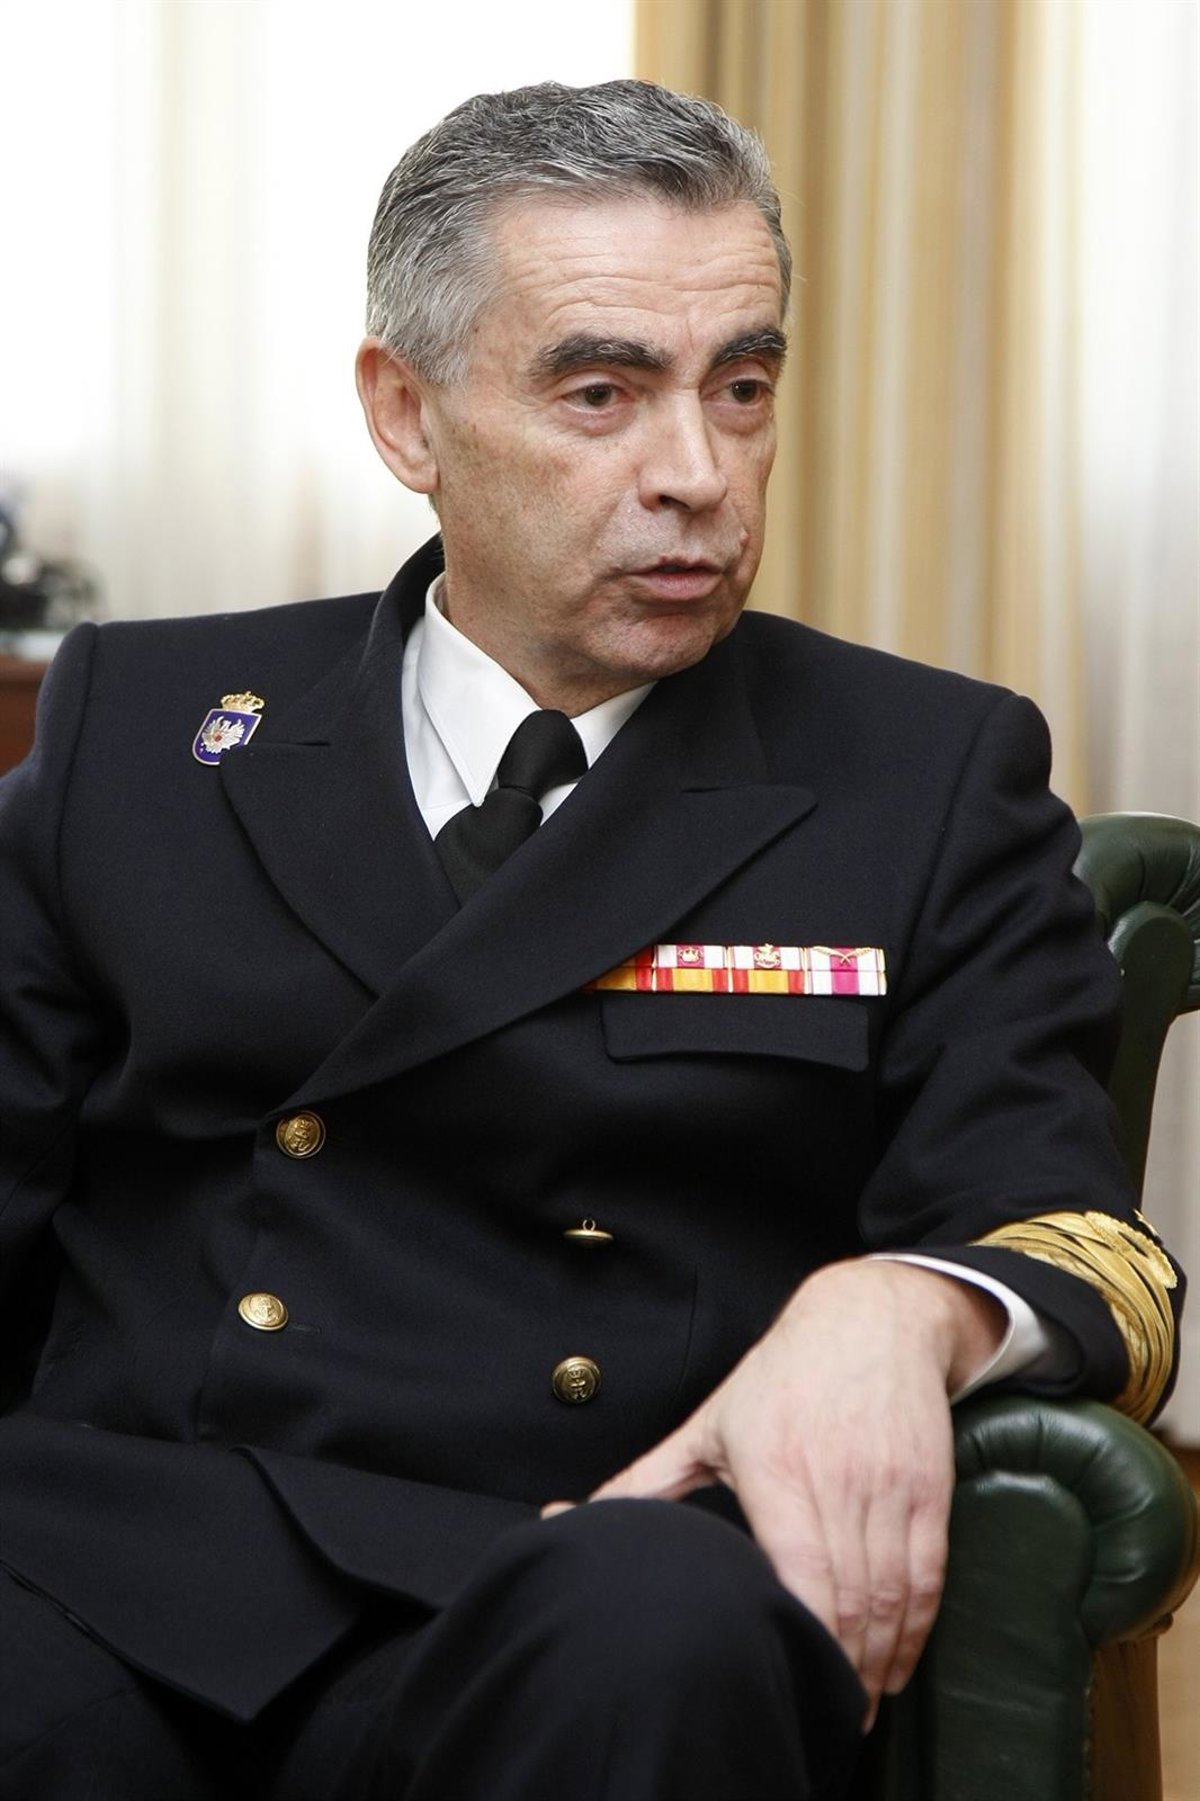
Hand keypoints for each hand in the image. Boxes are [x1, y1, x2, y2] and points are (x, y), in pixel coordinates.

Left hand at [543, 1260, 1004, 1724]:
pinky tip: (895, 1660)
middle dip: (841, 1667)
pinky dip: (915, 1628)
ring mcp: (886, 1485)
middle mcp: (835, 1479)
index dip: (803, 1636)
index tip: (792, 1678)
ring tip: (860, 1701)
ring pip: (891, 1595)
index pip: (798, 1574)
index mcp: (774, 1469)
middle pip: (848, 1598)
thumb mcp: (708, 1423)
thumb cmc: (781, 1375)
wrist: (869, 1320)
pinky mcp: (928, 1488)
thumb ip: (647, 1482)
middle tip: (830, 1714)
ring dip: (879, 1660)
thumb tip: (571, 1518)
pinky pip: (928, 1575)